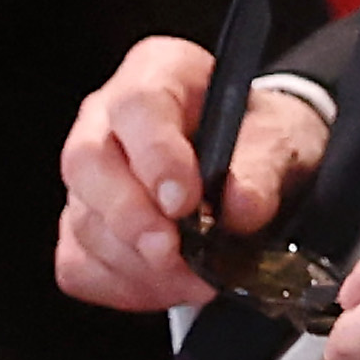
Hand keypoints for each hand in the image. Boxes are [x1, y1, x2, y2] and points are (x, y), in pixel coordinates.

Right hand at [56, 36, 325, 312]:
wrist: (253, 167)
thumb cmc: (258, 139)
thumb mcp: (280, 138)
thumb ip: (263, 168)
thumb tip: (240, 206)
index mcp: (157, 74)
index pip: (137, 107)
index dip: (155, 157)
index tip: (184, 202)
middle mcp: (107, 119)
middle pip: (88, 163)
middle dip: (130, 218)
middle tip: (173, 252)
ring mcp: (88, 175)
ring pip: (83, 221)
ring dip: (137, 263)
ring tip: (194, 278)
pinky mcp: (83, 224)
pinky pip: (79, 264)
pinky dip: (122, 286)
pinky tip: (166, 285)